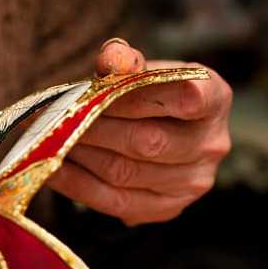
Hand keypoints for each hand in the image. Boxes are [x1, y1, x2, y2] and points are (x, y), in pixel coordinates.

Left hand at [49, 39, 231, 224]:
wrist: (158, 126)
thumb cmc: (148, 90)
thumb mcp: (141, 66)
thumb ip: (125, 59)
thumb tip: (112, 60)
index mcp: (216, 98)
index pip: (186, 99)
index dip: (136, 97)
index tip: (97, 91)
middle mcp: (212, 144)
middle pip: (147, 142)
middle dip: (95, 129)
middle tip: (59, 119)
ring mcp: (193, 182)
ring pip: (125, 173)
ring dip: (81, 156)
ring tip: (51, 140)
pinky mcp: (167, 208)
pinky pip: (114, 201)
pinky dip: (77, 185)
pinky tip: (53, 168)